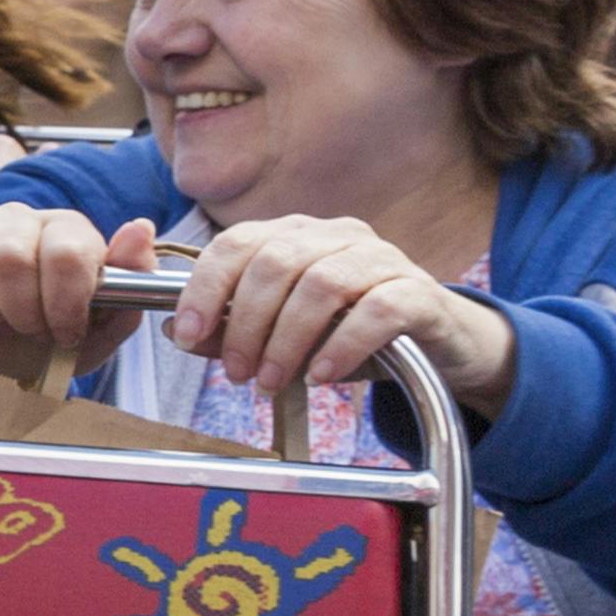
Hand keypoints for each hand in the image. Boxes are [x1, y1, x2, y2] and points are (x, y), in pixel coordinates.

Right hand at [0, 207, 156, 391]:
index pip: (65, 252)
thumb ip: (133, 280)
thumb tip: (140, 228)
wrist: (1, 360)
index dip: (62, 304)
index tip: (64, 331)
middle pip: (10, 256)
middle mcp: (18, 217)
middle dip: (18, 311)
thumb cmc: (54, 340)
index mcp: (67, 230)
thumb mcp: (106, 325)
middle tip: (25, 328)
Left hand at [162, 217, 521, 419]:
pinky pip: (377, 310)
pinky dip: (342, 345)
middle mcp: (337, 235)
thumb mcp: (286, 337)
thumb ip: (231, 332)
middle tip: (237, 373)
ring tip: (272, 381)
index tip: (187, 334)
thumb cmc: (354, 336)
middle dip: (245, 323)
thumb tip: (175, 333)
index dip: (206, 286)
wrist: (440, 346)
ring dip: (288, 339)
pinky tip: (322, 377)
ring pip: (321, 285)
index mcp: (296, 235)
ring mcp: (382, 258)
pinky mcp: (420, 291)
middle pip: (275, 264)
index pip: (237, 243)